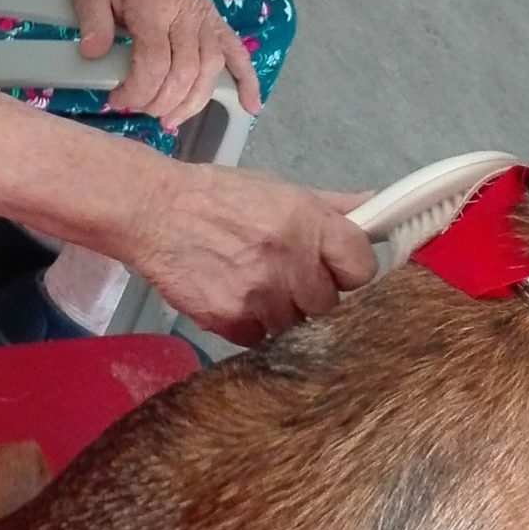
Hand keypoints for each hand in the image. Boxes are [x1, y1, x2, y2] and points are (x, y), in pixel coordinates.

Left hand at [69, 0, 262, 128]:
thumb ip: (92, 19)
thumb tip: (93, 54)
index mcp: (155, 4)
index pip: (155, 62)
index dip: (137, 90)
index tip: (116, 99)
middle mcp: (187, 11)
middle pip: (186, 72)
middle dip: (161, 101)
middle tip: (136, 107)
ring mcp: (204, 15)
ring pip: (212, 69)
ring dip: (193, 101)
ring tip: (169, 118)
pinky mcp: (213, 18)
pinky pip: (236, 51)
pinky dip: (246, 79)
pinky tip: (251, 104)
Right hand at [128, 167, 377, 345]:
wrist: (153, 212)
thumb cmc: (218, 196)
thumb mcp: (279, 189)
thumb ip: (331, 204)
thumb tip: (375, 206)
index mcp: (309, 223)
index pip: (363, 269)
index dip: (350, 271)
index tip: (335, 269)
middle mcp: (291, 261)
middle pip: (330, 304)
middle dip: (312, 294)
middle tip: (287, 276)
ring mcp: (262, 295)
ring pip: (296, 326)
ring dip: (282, 313)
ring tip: (256, 286)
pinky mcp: (232, 321)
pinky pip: (260, 340)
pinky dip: (252, 327)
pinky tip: (235, 300)